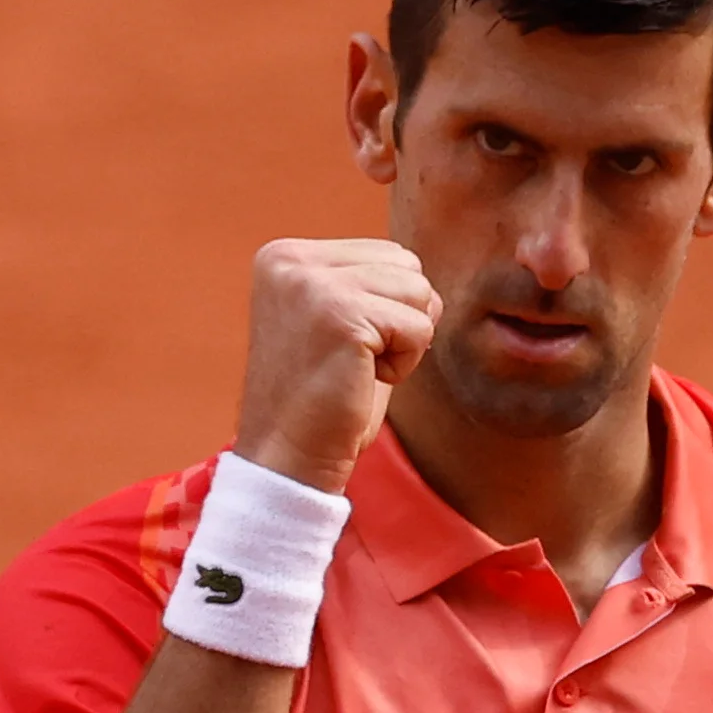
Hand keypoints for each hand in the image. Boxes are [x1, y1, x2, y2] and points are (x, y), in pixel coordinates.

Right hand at [233, 238, 440, 494]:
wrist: (288, 458)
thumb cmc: (323, 401)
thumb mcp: (339, 323)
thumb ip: (372, 289)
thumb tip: (427, 282)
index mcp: (285, 256)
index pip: (386, 253)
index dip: (387, 308)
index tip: (341, 347)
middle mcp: (291, 261)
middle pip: (406, 264)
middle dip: (400, 319)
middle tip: (353, 361)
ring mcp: (312, 284)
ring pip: (418, 290)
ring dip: (403, 342)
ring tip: (356, 369)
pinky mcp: (340, 314)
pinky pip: (419, 326)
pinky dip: (405, 363)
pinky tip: (360, 381)